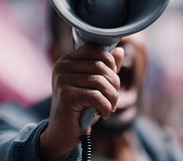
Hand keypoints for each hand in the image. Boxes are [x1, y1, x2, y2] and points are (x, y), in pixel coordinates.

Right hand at [39, 44, 123, 159]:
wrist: (62, 132)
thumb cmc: (80, 107)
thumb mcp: (95, 86)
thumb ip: (106, 68)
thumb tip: (120, 50)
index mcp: (67, 60)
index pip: (94, 50)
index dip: (110, 63)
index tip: (112, 79)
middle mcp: (62, 67)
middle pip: (100, 67)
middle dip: (114, 84)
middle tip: (113, 98)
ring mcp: (62, 80)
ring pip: (100, 82)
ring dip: (112, 97)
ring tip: (110, 107)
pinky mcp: (66, 95)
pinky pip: (97, 96)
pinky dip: (106, 107)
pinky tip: (104, 113)